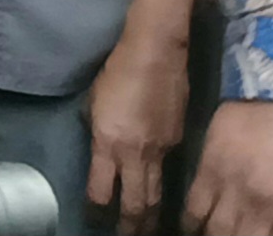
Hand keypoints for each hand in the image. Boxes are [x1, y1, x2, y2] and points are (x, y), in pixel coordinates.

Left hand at [89, 31, 188, 233]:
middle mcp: (135, 153)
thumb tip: (101, 146)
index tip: (93, 217)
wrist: (155, 54)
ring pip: (157, 194)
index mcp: (108, 143)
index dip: (97, 208)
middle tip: (124, 235)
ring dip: (151, 215)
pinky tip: (160, 191)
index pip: (101, 189)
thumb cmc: (116, 72)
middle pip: (136, 203)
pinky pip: (169, 170)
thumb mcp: (93, 103)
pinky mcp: (179, 142)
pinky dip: (163, 185)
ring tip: (146, 228)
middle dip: (130, 224)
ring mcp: (161, 150)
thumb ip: (97, 130)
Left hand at [185, 101, 272, 233]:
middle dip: (216, 234)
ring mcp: (270, 210)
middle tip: (217, 231)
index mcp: (216, 169)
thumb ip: (209, 151)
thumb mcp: (225, 123)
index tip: (192, 226)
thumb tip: (202, 169)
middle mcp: (239, 195)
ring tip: (242, 231)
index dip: (191, 222)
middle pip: (220, 231)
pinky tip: (270, 234)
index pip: (194, 210)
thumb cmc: (265, 116)